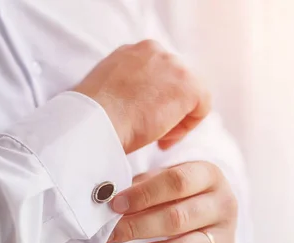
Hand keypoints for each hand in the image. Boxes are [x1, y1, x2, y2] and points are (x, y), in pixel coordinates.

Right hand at [74, 40, 210, 153]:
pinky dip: (185, 128)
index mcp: (134, 51)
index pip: (159, 74)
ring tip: (156, 139)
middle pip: (176, 83)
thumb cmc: (92, 116)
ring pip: (189, 95)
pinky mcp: (188, 84)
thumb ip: (126, 88)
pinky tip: (162, 140)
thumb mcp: (106, 90)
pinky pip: (201, 108)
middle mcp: (155, 50)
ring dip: (175, 120)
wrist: (94, 122)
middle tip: (153, 133)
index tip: (142, 121)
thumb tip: (135, 103)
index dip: (155, 101)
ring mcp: (173, 65)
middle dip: (168, 109)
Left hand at [107, 162, 237, 242]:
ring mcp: (226, 237)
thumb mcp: (160, 177)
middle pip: (178, 219)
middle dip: (136, 228)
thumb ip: (139, 185)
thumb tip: (107, 199)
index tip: (115, 205)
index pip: (177, 182)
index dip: (144, 194)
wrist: (206, 210)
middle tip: (110, 234)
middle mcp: (224, 205)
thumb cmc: (174, 192)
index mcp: (209, 175)